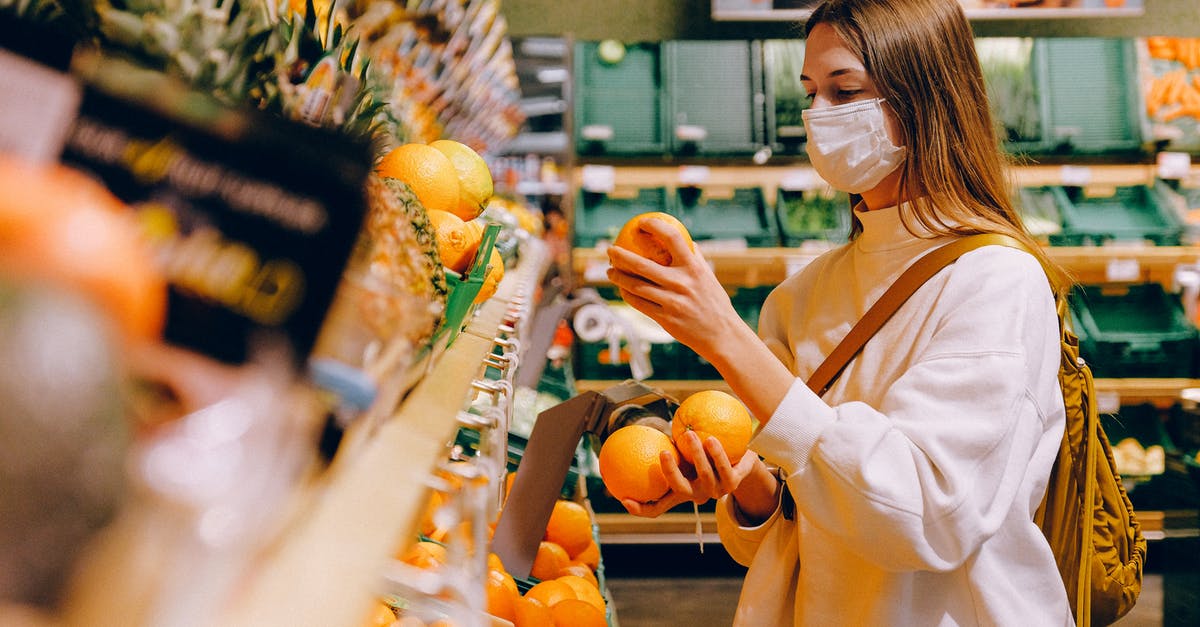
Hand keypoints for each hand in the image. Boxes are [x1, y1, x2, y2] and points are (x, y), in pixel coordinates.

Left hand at [606, 218, 743, 358]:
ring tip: (610, 271)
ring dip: (618, 277)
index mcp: (694, 268)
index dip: (655, 226)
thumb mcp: (708, 277)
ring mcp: (672, 302)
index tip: (641, 222)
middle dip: (621, 255)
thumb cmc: (714, 302)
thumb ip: (695, 258)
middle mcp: (682, 283)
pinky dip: (627, 295)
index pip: (672, 237)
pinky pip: (639, 304)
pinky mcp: (665, 318)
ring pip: (636, 286)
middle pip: (642, 264)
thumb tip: (684, 240)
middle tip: (610, 250)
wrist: (722, 334)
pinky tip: (622, 290)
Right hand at [620, 430, 758, 517]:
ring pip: (704, 476)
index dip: (640, 509)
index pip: (657, 507)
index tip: (623, 498)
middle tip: (663, 452)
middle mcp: (697, 495)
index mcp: (682, 492)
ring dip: (696, 454)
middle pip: (680, 488)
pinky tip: (711, 438)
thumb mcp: (685, 455)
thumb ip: (668, 450)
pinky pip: (724, 468)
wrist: (743, 461)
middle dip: (671, 472)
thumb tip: (638, 434)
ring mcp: (716, 491)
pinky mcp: (734, 483)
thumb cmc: (707, 454)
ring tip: (689, 435)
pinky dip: (717, 453)